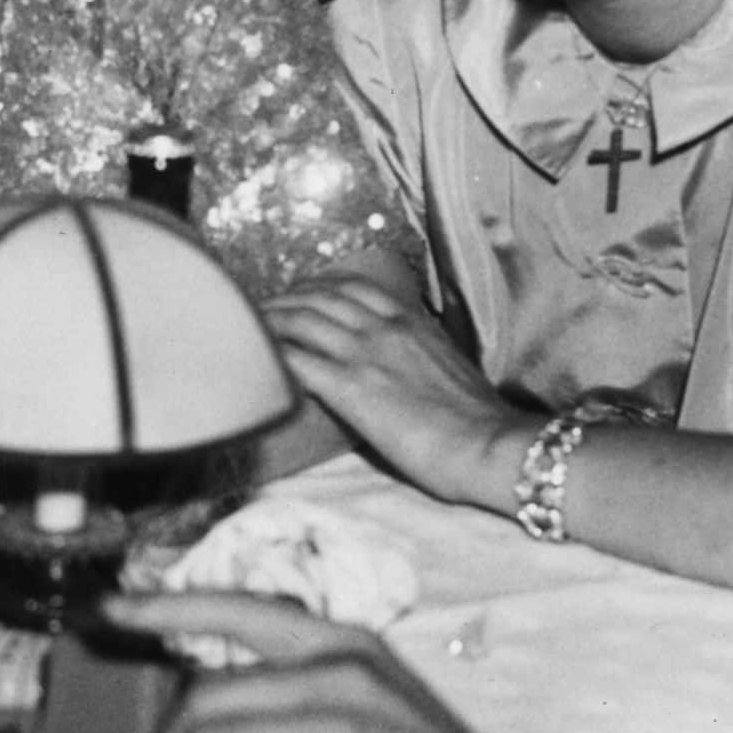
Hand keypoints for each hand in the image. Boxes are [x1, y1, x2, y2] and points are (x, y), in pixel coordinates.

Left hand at [263, 272, 523, 512]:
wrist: (488, 444)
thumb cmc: (476, 420)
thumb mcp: (449, 369)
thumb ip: (422, 356)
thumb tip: (408, 367)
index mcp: (410, 322)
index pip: (353, 288)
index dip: (317, 288)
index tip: (298, 296)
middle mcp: (384, 328)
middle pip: (318, 297)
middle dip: (283, 299)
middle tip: (259, 310)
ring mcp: (365, 354)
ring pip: (300, 320)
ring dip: (267, 320)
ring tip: (244, 328)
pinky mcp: (349, 387)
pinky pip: (295, 359)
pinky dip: (269, 354)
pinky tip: (252, 360)